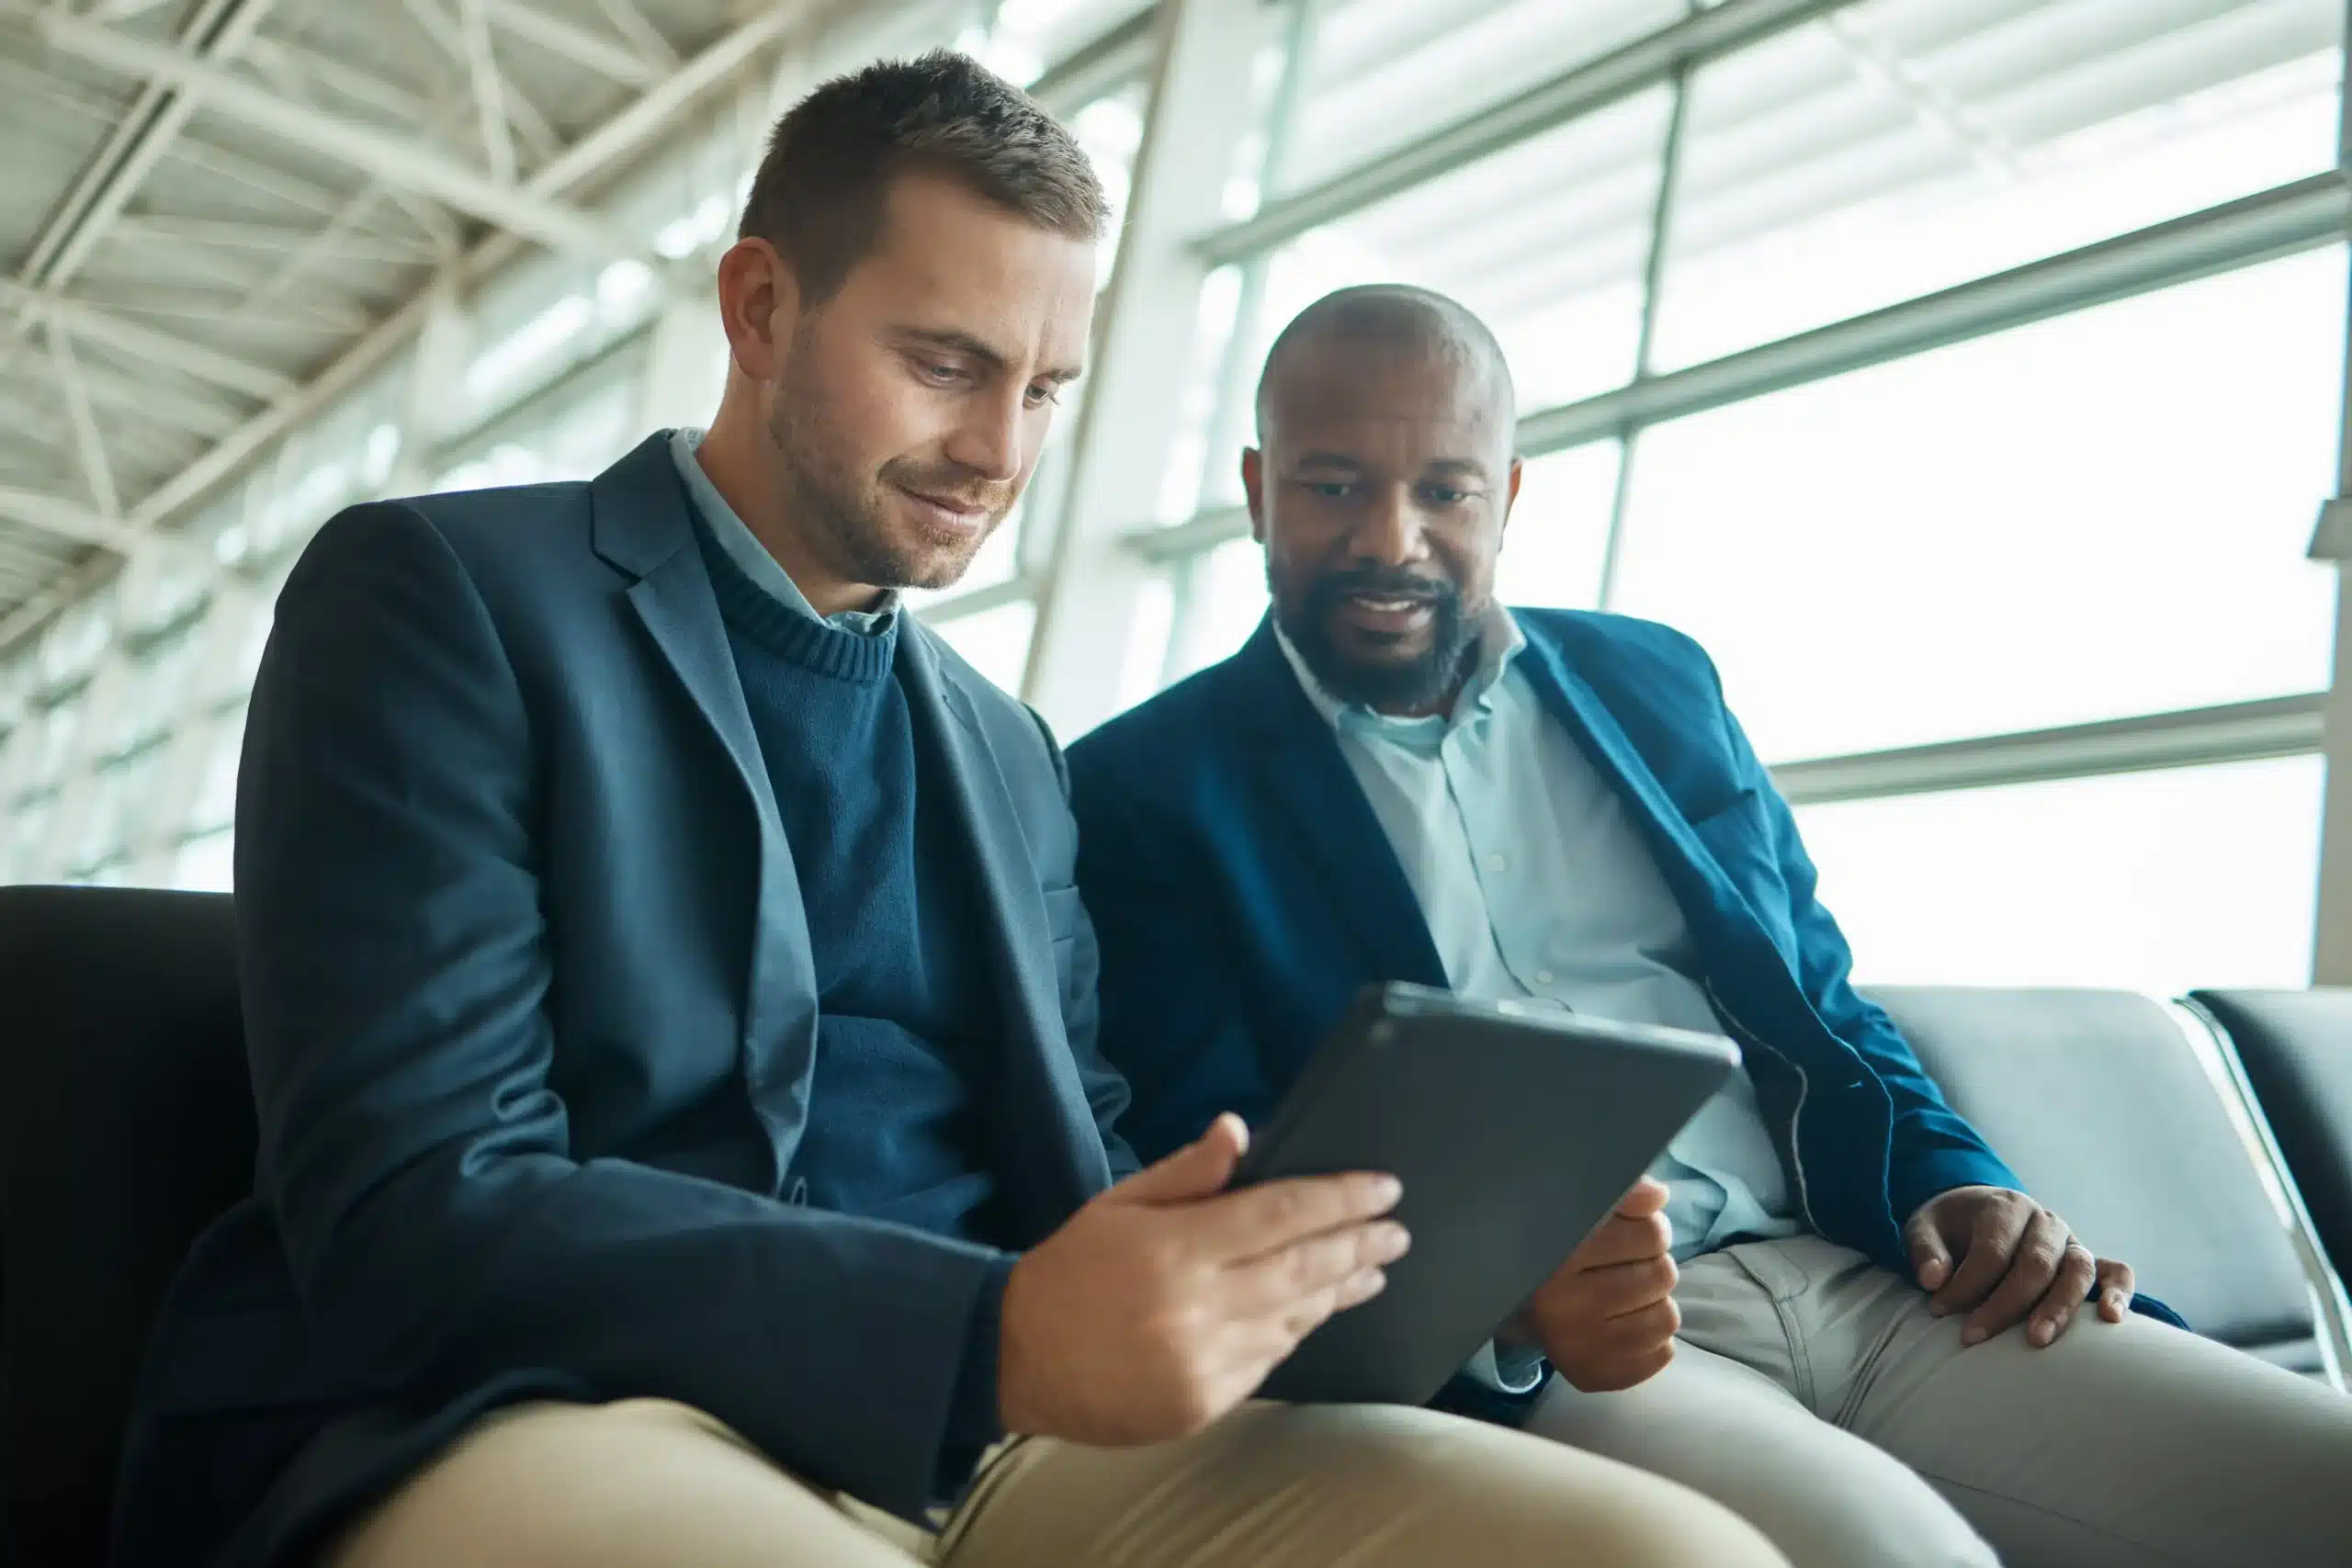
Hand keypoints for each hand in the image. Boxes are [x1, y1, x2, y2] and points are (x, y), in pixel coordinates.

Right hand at [997, 1113, 1408, 1444]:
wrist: (1016, 1358)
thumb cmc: (1071, 1269)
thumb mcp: (1118, 1204)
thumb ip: (1185, 1172)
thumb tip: (1240, 1130)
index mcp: (1177, 1249)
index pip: (1281, 1215)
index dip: (1341, 1199)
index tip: (1384, 1188)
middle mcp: (1199, 1308)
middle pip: (1304, 1269)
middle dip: (1358, 1246)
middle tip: (1398, 1230)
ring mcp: (1205, 1362)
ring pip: (1295, 1319)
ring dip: (1339, 1290)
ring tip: (1373, 1269)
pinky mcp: (1205, 1404)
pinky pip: (1268, 1359)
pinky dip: (1296, 1329)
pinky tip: (1316, 1310)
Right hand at [1507, 1176, 1678, 1392]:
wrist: (1514, 1301)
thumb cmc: (1559, 1246)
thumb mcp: (1582, 1211)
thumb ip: (1622, 1195)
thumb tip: (1658, 1196)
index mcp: (1559, 1253)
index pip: (1649, 1234)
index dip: (1650, 1227)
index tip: (1631, 1229)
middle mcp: (1564, 1305)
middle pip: (1663, 1274)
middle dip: (1653, 1263)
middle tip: (1628, 1263)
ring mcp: (1579, 1347)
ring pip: (1667, 1317)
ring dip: (1654, 1301)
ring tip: (1627, 1292)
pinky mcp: (1593, 1376)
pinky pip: (1662, 1353)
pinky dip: (1652, 1337)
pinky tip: (1623, 1322)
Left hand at [1903, 1185, 2133, 1348]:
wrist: (1975, 1211)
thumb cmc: (1949, 1228)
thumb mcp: (1922, 1228)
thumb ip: (1925, 1250)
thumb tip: (1932, 1280)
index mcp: (2003, 1206)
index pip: (1991, 1249)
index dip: (1965, 1284)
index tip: (1937, 1310)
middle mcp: (2044, 1220)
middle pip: (2035, 1263)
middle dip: (2004, 1304)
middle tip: (1973, 1336)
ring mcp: (2071, 1240)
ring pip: (2077, 1270)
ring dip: (2059, 1307)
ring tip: (2037, 1339)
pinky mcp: (2088, 1260)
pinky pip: (2116, 1271)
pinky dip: (2119, 1292)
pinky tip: (2111, 1319)